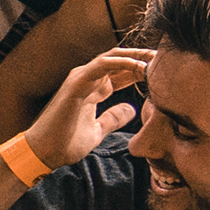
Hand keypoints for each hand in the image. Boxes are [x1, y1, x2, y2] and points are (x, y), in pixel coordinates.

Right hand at [26, 47, 153, 173]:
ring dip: (136, 56)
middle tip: (166, 60)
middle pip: (120, 60)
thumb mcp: (97, 131)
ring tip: (156, 59)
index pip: (122, 73)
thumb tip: (131, 109)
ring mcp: (81, 78)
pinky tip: (139, 66)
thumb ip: (113, 119)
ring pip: (113, 57)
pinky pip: (102, 64)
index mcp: (93, 89)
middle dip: (143, 59)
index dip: (143, 71)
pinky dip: (121, 62)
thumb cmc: (64, 143)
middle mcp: (87, 79)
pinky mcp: (76, 82)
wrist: (43, 152)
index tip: (164, 74)